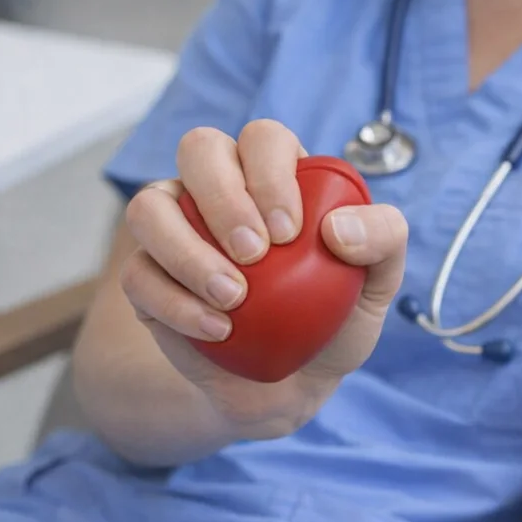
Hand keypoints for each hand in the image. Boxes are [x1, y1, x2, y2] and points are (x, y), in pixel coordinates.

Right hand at [122, 120, 408, 440]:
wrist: (296, 383)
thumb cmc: (335, 315)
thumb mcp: (379, 280)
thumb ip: (384, 238)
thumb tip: (337, 228)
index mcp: (274, 172)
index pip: (262, 138)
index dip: (269, 174)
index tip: (289, 232)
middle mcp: (218, 187)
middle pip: (198, 149)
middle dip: (223, 198)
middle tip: (255, 255)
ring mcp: (176, 228)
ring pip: (148, 207)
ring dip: (185, 250)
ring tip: (233, 297)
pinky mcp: (148, 278)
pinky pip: (138, 274)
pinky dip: (174, 303)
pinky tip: (218, 330)